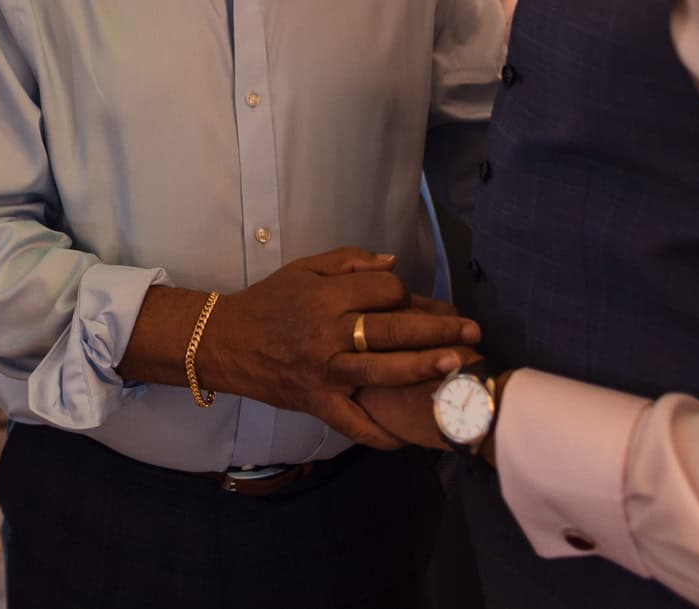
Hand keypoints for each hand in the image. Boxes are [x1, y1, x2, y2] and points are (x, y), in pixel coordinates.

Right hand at [195, 247, 480, 450]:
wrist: (225, 343)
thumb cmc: (269, 302)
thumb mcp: (303, 268)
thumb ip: (348, 261)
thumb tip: (393, 263)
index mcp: (324, 297)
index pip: (382, 292)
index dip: (406, 294)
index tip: (415, 302)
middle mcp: (327, 334)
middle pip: (390, 330)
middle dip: (436, 330)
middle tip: (473, 333)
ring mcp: (323, 372)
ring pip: (381, 371)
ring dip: (421, 369)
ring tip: (457, 367)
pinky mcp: (316, 403)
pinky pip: (352, 422)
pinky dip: (379, 434)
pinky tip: (407, 437)